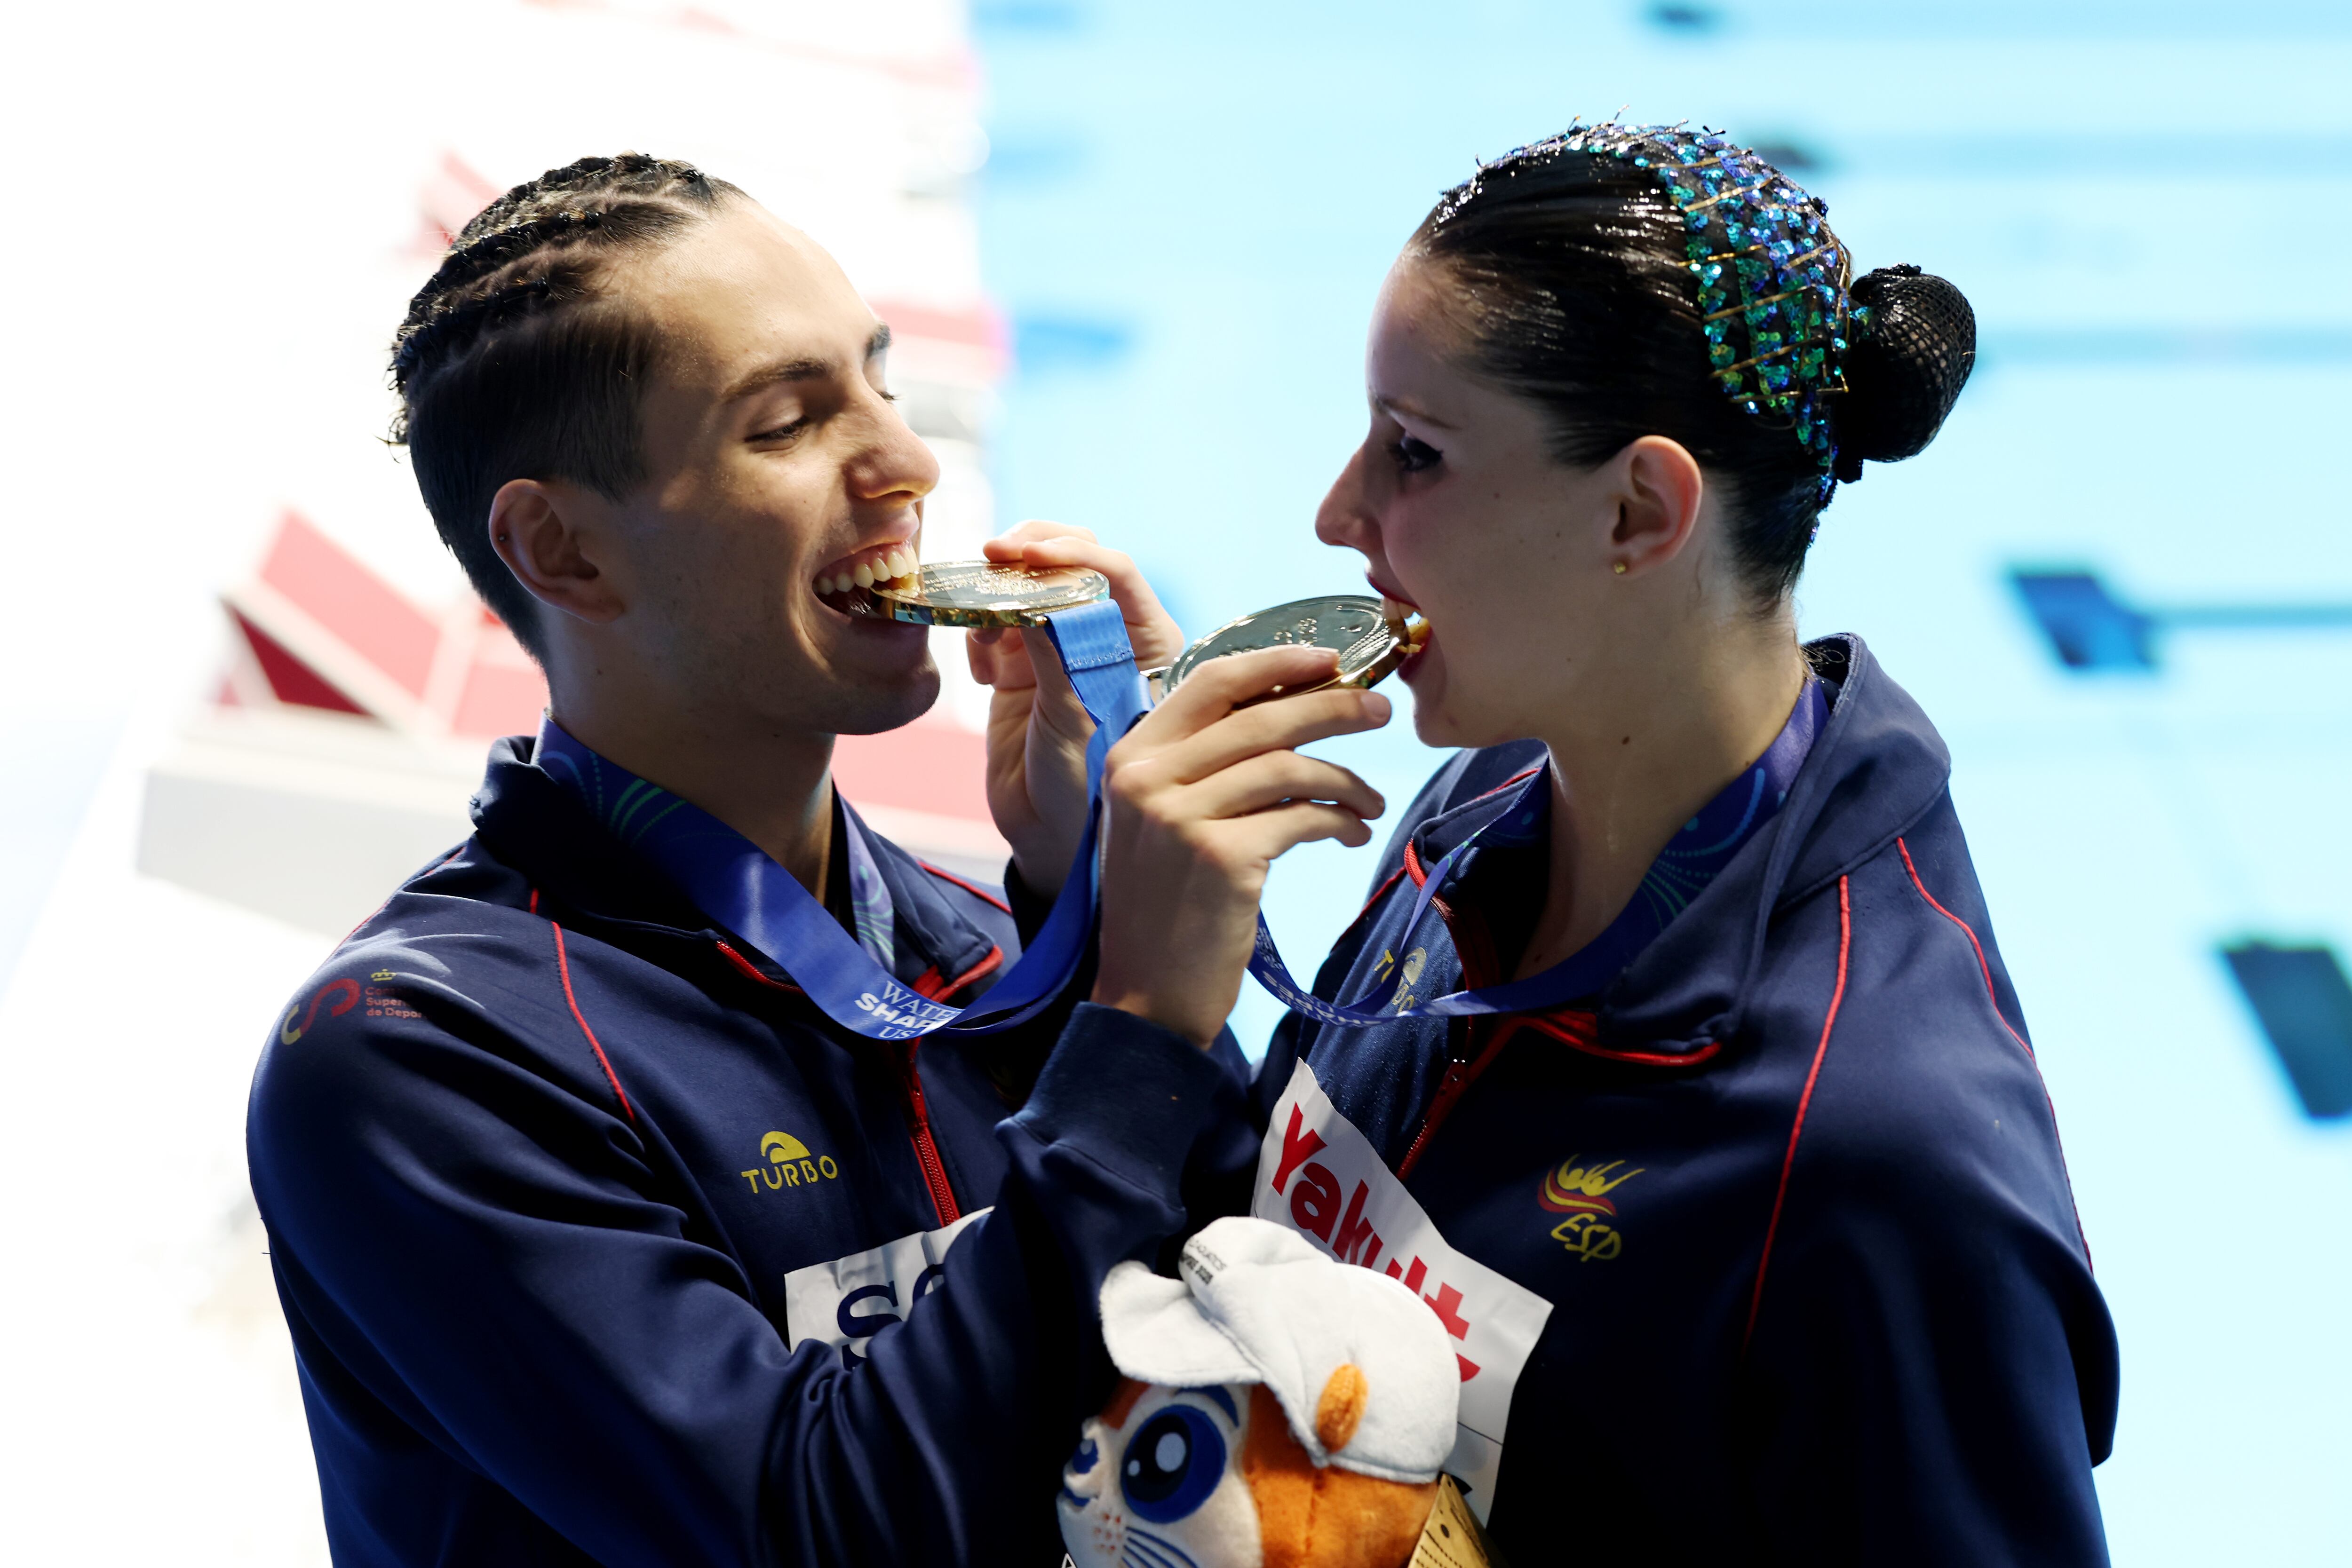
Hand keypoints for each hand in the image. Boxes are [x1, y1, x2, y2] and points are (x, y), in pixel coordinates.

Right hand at [966, 522, 1184, 894]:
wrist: (1047, 836)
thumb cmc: (1084, 787)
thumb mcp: (1075, 717)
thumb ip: (1058, 655)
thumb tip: (1035, 600)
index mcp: (1147, 642)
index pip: (1117, 572)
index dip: (1072, 551)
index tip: (1027, 554)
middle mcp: (1108, 635)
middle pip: (1075, 560)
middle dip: (1032, 552)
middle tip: (993, 556)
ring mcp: (1062, 645)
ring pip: (1031, 583)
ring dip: (1001, 592)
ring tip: (986, 632)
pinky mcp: (1022, 663)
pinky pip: (998, 620)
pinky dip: (982, 631)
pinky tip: (982, 671)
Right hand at [1090, 646, 1389, 1046]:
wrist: (1147, 994)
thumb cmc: (1165, 906)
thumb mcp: (1161, 821)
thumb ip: (1201, 765)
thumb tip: (1288, 711)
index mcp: (1131, 757)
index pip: (1212, 681)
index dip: (1277, 662)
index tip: (1330, 660)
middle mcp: (1148, 779)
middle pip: (1261, 716)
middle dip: (1331, 707)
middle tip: (1379, 711)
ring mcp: (1180, 817)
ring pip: (1288, 765)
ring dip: (1345, 778)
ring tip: (1371, 801)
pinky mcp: (1220, 858)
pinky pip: (1300, 817)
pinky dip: (1338, 820)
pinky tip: (1352, 832)